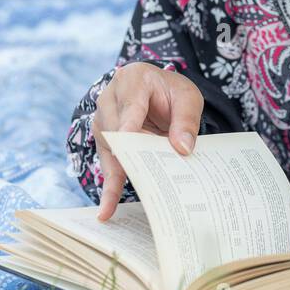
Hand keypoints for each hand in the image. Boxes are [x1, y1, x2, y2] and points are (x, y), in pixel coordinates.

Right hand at [91, 63, 203, 220]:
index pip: (130, 105)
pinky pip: (108, 164)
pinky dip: (110, 186)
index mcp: (131, 80)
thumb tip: (183, 149)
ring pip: (110, 151)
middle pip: (117, 131)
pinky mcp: (103, 141)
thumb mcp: (187, 98)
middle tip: (146, 183)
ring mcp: (102, 120)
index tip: (126, 139)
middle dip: (131, 157)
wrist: (157, 91)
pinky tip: (107, 210)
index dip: (128, 124)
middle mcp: (109, 98)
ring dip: (120, 176)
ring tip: (117, 207)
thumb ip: (186, 120)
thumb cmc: (171, 92)